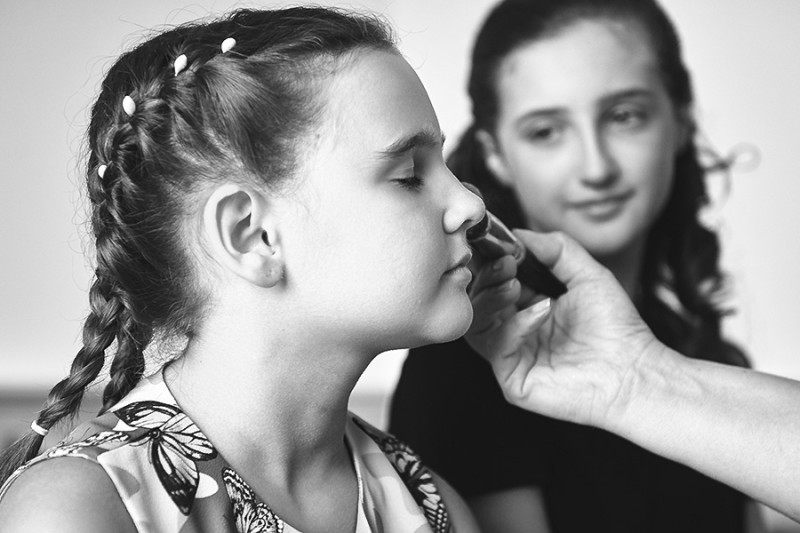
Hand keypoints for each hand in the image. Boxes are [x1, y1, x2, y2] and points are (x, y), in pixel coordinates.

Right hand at [466, 230, 663, 428]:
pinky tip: (541, 311)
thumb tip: (519, 234)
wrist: (634, 370)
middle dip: (487, 276)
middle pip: (477, 301)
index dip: (490, 261)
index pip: (493, 281)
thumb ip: (556, 249)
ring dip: (492, 297)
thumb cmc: (616, 329)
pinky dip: (515, 324)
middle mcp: (514, 331)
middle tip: (506, 263)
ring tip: (515, 284)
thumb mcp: (587, 274)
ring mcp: (511, 356)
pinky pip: (497, 347)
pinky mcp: (512, 380)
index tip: (496, 243)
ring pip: (477, 323)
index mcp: (527, 307)